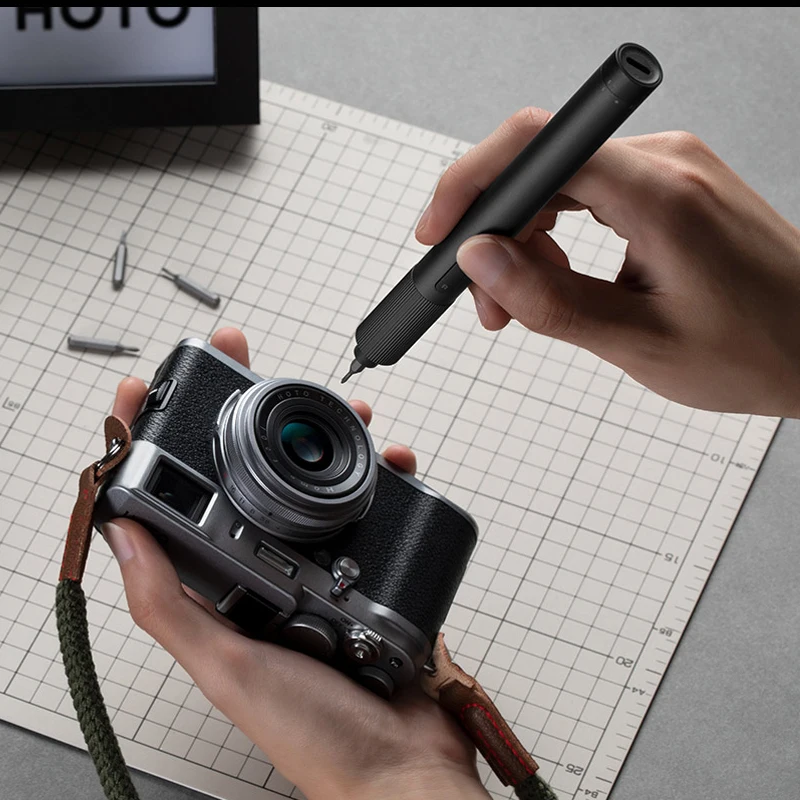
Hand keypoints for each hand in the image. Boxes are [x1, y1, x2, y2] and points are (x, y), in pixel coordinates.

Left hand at [104, 328, 487, 799]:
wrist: (404, 766)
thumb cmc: (316, 734)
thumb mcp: (230, 668)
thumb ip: (173, 606)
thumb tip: (123, 534)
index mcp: (225, 590)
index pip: (177, 500)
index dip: (157, 440)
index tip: (149, 390)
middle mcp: (270, 571)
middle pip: (247, 474)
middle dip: (247, 413)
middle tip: (247, 362)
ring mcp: (326, 567)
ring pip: (316, 482)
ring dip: (324, 437)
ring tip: (339, 409)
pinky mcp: (376, 570)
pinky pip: (376, 508)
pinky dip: (386, 477)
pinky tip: (395, 464)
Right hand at [417, 108, 799, 416]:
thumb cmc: (757, 350)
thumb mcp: (638, 344)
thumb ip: (549, 301)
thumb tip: (480, 260)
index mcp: (662, 195)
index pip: (538, 146)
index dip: (471, 182)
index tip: (439, 231)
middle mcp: (666, 162)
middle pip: (541, 166)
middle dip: (494, 232)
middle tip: (487, 302)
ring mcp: (669, 169)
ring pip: (559, 182)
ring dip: (523, 239)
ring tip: (520, 302)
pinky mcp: (668, 185)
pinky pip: (588, 193)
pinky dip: (555, 234)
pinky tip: (556, 279)